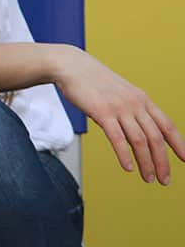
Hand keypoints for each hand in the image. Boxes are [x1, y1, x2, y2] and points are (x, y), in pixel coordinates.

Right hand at [53, 45, 184, 184]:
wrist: (72, 66)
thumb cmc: (93, 81)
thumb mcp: (121, 93)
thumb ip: (132, 110)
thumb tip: (139, 129)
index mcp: (142, 99)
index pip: (167, 125)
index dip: (179, 144)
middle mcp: (134, 104)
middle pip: (155, 138)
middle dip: (162, 162)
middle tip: (165, 179)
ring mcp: (119, 108)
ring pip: (139, 141)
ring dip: (146, 163)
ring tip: (148, 178)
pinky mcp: (102, 112)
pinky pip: (117, 138)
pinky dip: (125, 155)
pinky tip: (128, 167)